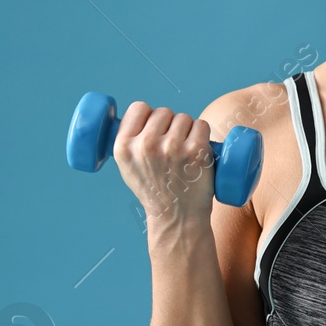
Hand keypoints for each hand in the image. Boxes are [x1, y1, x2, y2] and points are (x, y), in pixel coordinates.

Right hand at [110, 102, 216, 230]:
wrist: (177, 217)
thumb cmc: (154, 190)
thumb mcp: (128, 167)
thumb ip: (130, 141)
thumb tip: (141, 114)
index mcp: (123, 147)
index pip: (138, 108)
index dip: (148, 115)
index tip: (154, 128)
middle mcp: (146, 145)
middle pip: (163, 112)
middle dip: (169, 125)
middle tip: (171, 148)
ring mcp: (172, 148)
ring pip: (183, 118)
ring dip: (187, 130)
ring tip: (183, 153)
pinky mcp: (196, 151)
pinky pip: (202, 125)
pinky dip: (202, 135)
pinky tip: (197, 151)